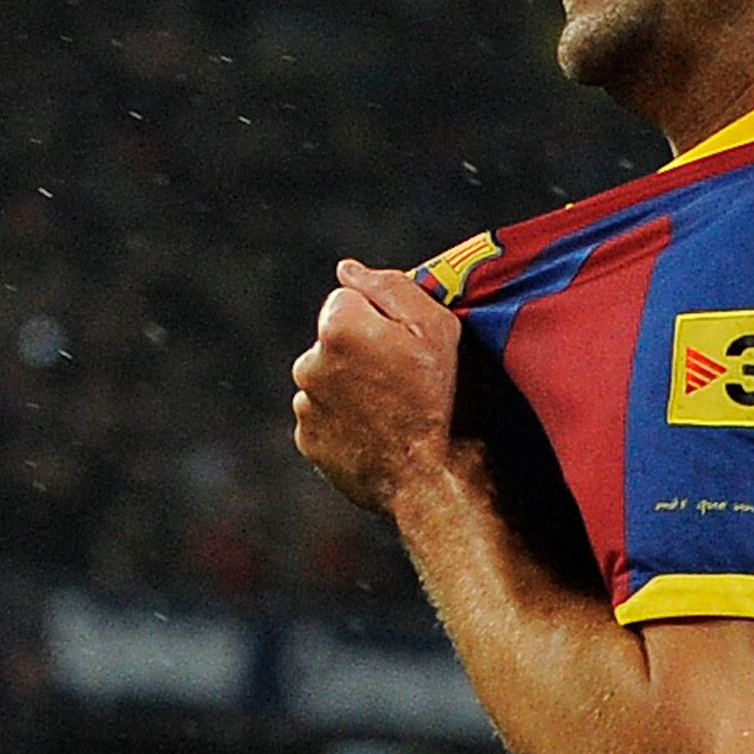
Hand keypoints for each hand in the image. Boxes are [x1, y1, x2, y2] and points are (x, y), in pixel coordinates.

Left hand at [291, 258, 462, 514]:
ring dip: (353, 388)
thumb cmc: (447, 400)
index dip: (382, 317)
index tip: (408, 345)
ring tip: (397, 413)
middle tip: (406, 382)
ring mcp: (306, 407)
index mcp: (338, 327)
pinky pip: (325, 417)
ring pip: (328, 379)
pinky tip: (381, 436)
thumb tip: (347, 269)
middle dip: (362, 351)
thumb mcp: (438, 329)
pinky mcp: (308, 443)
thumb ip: (389, 287)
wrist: (438, 483)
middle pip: (334, 339)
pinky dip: (346, 422)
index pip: (348, 298)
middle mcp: (309, 364)